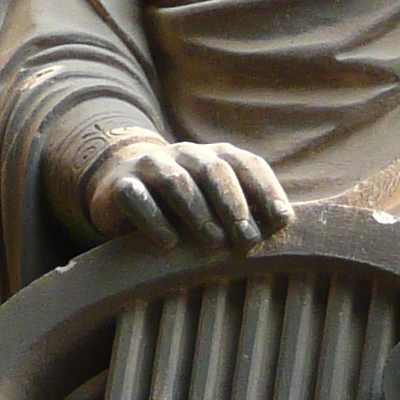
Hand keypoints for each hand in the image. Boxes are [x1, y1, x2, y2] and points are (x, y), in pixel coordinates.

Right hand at [83, 133, 293, 250]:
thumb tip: (282, 228)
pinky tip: (168, 244)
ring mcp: (150, 167)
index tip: (281, 220)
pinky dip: (153, 218)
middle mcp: (184, 155)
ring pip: (176, 181)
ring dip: (198, 212)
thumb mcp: (211, 206)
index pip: (246, 164)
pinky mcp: (119, 186)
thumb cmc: (179, 206)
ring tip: (214, 243)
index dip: (266, 189)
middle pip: (213, 170)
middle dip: (234, 205)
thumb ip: (243, 212)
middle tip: (248, 240)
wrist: (118, 187)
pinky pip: (136, 197)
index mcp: (213, 157)